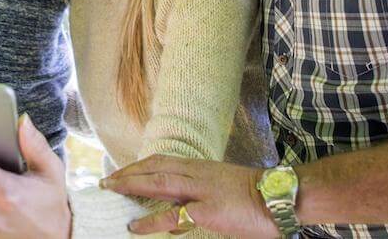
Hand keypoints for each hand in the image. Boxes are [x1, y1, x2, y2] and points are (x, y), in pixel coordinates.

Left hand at [100, 156, 276, 237]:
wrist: (280, 196)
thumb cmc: (255, 195)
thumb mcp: (223, 187)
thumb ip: (199, 194)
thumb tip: (178, 214)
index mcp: (201, 166)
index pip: (162, 160)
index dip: (140, 165)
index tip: (123, 171)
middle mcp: (197, 172)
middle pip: (154, 166)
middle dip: (128, 172)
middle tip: (107, 181)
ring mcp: (201, 190)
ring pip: (158, 182)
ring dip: (131, 185)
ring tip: (112, 191)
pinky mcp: (207, 210)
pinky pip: (172, 215)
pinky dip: (150, 220)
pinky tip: (135, 226)